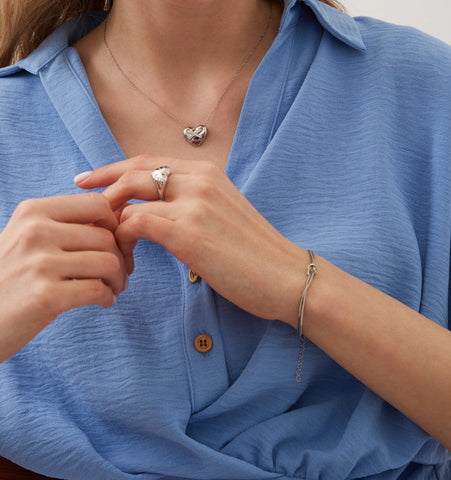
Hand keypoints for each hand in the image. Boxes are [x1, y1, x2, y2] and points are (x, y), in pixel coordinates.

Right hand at [0, 193, 126, 361]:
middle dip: (122, 258)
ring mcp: (39, 263)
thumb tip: (116, 220)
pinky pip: (98, 290)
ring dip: (118, 279)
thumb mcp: (28, 238)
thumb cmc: (10, 278)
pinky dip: (108, 298)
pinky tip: (103, 302)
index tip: (114, 245)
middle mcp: (35, 231)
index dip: (115, 225)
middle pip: (107, 237)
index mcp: (33, 211)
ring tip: (113, 288)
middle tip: (119, 274)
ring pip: (109, 262)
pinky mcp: (45, 295)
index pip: (97, 204)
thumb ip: (64, 226)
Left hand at [75, 155, 306, 324]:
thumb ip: (193, 201)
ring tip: (111, 244)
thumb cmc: (254, 251)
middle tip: (82, 203)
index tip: (90, 180)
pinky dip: (123, 240)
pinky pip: (137, 224)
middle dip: (100, 185)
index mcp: (207, 172)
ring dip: (112, 222)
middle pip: (133, 172)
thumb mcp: (224, 212)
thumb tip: (159, 208)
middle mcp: (199, 179)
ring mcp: (194, 204)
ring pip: (130, 199)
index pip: (147, 160)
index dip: (113, 168)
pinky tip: (129, 259)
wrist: (285, 275)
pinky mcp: (190, 232)